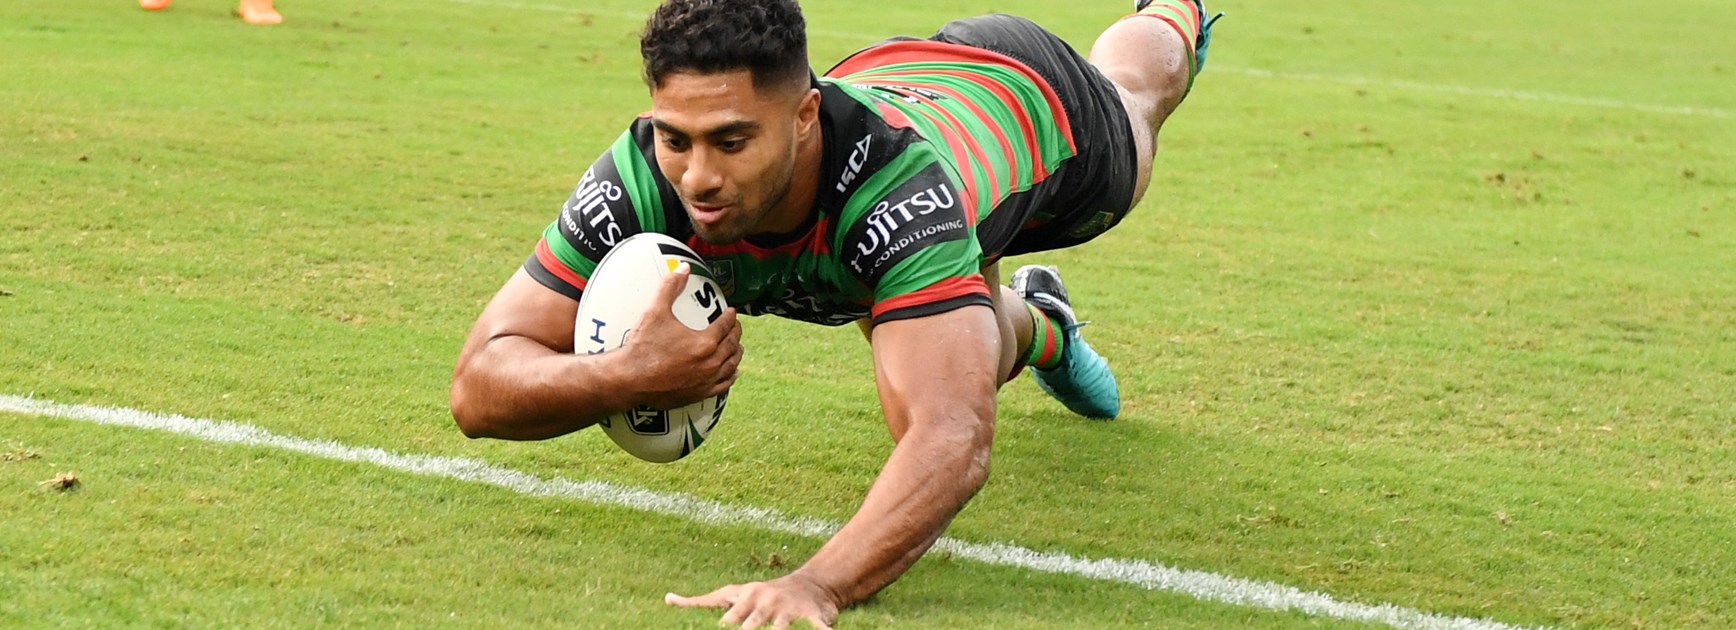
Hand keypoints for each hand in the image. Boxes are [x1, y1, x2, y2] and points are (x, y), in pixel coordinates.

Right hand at [622, 263, 742, 409]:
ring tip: (737, 347)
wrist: (630, 380)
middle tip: (735, 326)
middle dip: (736, 333)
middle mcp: (711, 363)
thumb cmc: (642, 346)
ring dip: (736, 354)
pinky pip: (724, 385)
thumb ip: (670, 287)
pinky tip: (733, 372)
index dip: (730, 316)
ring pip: (731, 365)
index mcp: (705, 342)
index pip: (726, 326)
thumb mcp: (656, 311)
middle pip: (733, 345)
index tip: (731, 312)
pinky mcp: (700, 394)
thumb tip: (683, 267)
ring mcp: (707, 381)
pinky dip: (731, 376)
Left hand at [665, 573, 839, 628]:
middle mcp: (766, 604)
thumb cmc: (761, 595)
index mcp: (745, 599)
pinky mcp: (813, 617)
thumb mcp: (732, 594)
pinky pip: (818, 628)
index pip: (729, 619)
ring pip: (783, 627)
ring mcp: (789, 610)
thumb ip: (700, 602)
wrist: (810, 585)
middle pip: (753, 624)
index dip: (723, 628)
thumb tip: (667, 600)